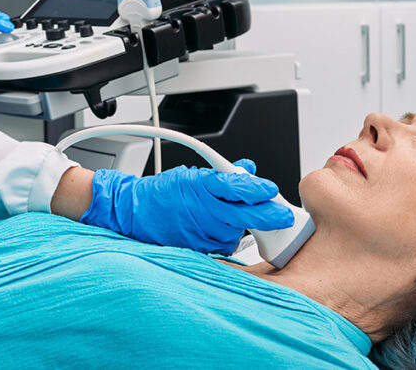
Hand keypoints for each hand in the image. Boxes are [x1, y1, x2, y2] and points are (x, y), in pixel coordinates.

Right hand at [79, 161, 294, 253]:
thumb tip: (248, 169)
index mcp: (200, 185)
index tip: (272, 189)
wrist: (133, 213)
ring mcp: (198, 231)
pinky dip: (228, 238)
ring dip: (244, 226)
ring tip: (240, 218)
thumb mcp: (192, 175)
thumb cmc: (162, 193)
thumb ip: (222, 175)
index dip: (257, 188)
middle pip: (243, 214)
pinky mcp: (196, 247)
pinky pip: (223, 246)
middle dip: (267, 216)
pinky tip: (223, 230)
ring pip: (235, 232)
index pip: (235, 185)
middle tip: (283, 216)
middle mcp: (201, 209)